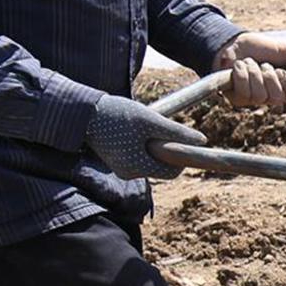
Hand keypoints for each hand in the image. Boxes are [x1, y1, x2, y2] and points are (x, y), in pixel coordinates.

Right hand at [85, 94, 206, 179]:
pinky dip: (142, 144)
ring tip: (141, 126)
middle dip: (165, 149)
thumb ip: (176, 132)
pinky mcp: (116, 160)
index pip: (171, 172)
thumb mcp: (150, 120)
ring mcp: (121, 168)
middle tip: (158, 127)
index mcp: (137, 167)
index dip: (181, 157)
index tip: (183, 139)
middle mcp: (128, 173)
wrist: (83, 112)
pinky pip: (137, 155)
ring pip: (149, 159)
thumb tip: (202, 141)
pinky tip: (133, 128)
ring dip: (153, 145)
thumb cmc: (117, 115)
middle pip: (160, 166)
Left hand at [216, 32, 285, 109]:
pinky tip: (237, 69)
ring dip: (254, 73)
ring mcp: (254, 99)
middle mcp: (271, 96)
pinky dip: (242, 75)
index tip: (282, 70)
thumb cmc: (259, 47)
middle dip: (270, 75)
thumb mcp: (284, 50)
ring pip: (260, 95)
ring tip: (249, 63)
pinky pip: (245, 93)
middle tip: (264, 64)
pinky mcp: (238, 99)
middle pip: (277, 97)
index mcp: (284, 86)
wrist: (232, 43)